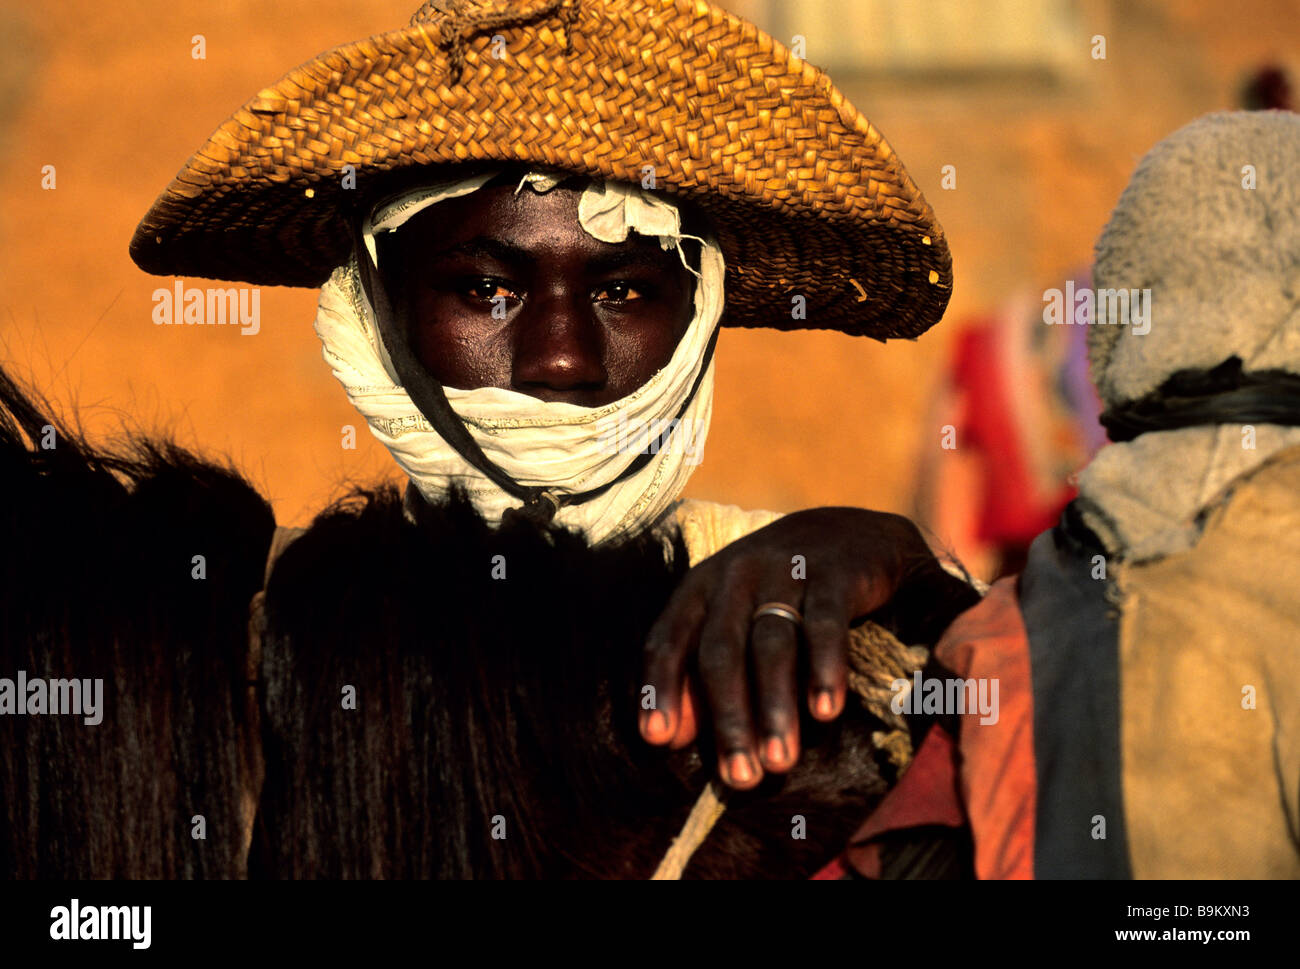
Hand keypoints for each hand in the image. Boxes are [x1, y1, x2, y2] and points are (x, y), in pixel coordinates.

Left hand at [639, 507, 942, 788]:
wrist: (851, 534)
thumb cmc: (779, 594)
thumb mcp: (733, 621)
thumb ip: (700, 674)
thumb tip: (671, 737)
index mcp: (699, 588)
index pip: (668, 639)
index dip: (661, 688)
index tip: (658, 740)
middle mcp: (735, 576)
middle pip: (721, 652)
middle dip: (728, 718)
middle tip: (740, 776)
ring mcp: (784, 570)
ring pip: (772, 644)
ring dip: (774, 706)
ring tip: (780, 760)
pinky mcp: (833, 573)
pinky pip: (825, 624)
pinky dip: (825, 668)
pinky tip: (825, 711)